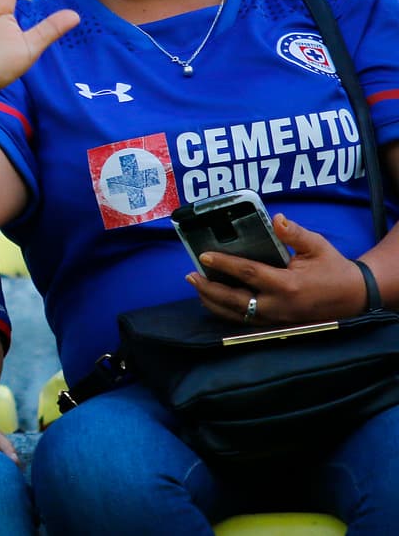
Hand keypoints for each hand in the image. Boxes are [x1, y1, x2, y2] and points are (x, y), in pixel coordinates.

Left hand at [187, 213, 368, 323]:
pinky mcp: (276, 325)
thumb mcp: (317, 245)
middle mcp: (278, 306)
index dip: (224, 264)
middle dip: (208, 288)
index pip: (248, 273)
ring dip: (213, 302)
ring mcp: (276, 320)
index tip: (203, 256)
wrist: (354, 297)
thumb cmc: (333, 268)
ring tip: (196, 287)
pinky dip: (226, 312)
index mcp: (287, 285)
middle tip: (190, 275)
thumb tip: (276, 218)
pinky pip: (245, 320)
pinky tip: (213, 301)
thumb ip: (294, 233)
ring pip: (236, 314)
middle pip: (234, 300)